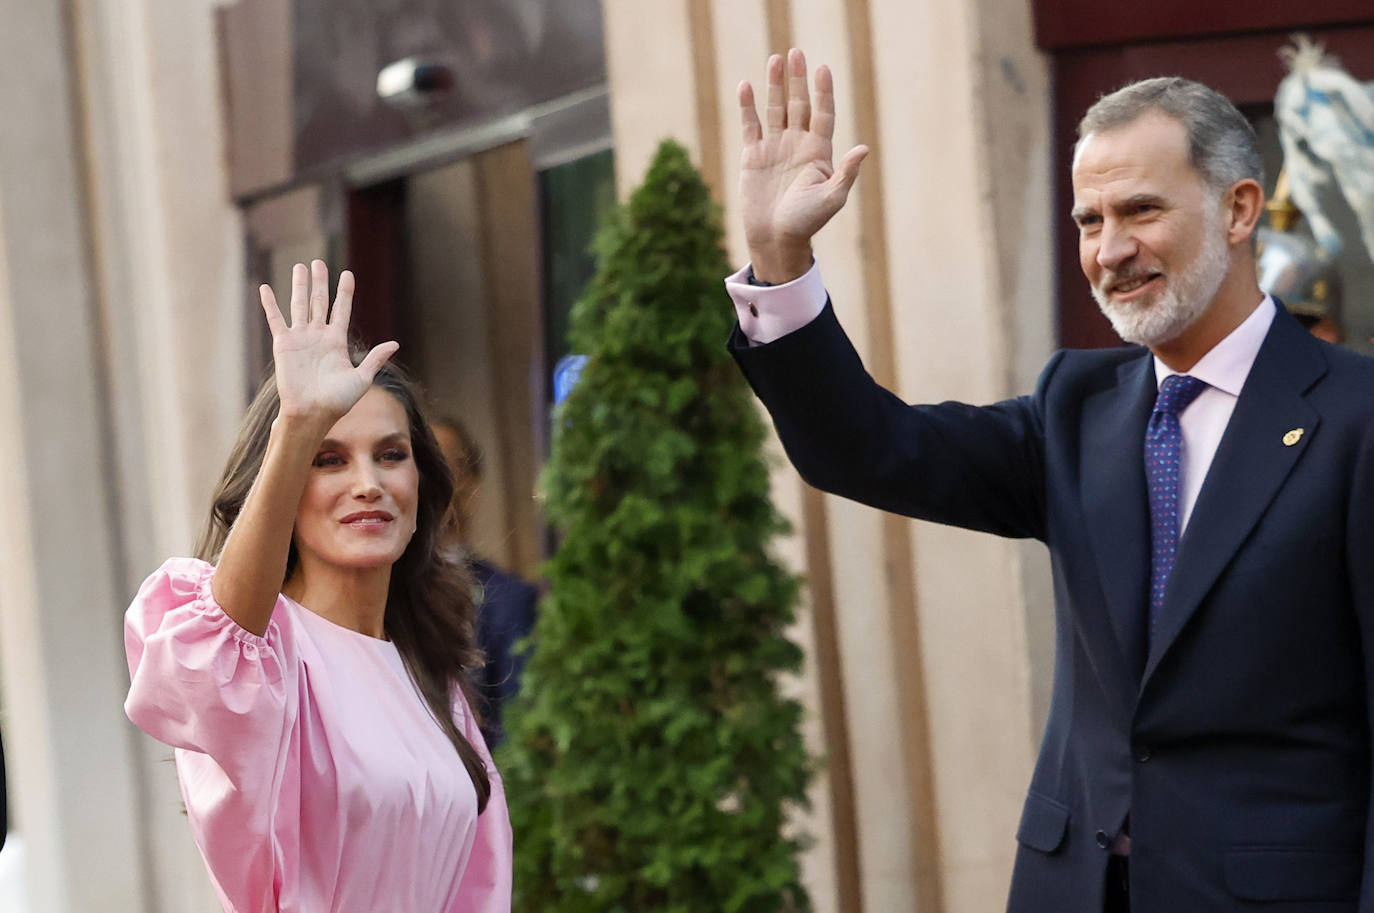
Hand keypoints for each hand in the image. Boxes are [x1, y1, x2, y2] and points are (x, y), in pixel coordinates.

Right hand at [259, 260, 398, 424]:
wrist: (312, 413)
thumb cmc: (338, 401)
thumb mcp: (362, 379)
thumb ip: (375, 358)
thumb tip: (395, 343)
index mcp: (337, 341)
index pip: (342, 310)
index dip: (345, 292)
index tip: (347, 274)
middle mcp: (318, 336)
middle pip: (320, 301)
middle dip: (320, 282)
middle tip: (318, 262)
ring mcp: (300, 338)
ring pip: (299, 304)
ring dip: (299, 285)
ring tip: (300, 266)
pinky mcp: (283, 344)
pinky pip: (276, 319)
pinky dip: (270, 304)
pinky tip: (265, 288)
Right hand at [738, 48, 868, 282]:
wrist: (775, 239)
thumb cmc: (807, 222)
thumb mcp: (831, 198)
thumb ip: (846, 172)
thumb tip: (864, 148)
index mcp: (819, 152)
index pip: (823, 113)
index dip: (823, 92)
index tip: (823, 69)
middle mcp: (797, 145)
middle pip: (799, 104)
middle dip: (798, 79)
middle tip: (796, 52)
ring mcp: (774, 148)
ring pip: (775, 109)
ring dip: (775, 85)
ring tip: (775, 60)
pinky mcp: (753, 156)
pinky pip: (750, 125)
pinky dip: (747, 106)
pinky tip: (745, 86)